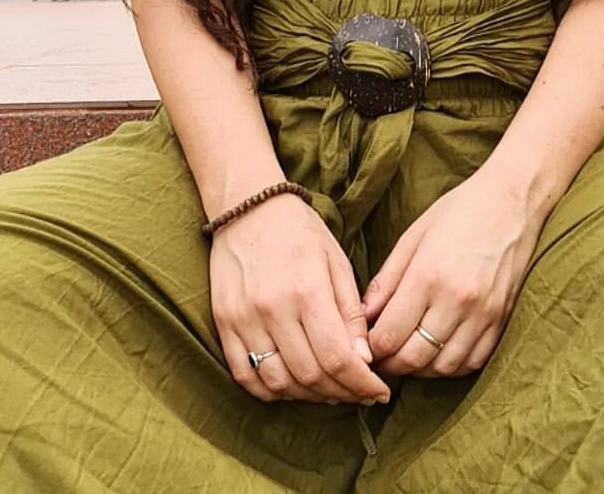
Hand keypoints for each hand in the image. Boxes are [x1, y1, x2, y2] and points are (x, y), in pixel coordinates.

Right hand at [210, 191, 391, 407]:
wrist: (247, 207)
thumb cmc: (299, 231)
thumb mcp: (336, 262)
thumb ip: (350, 313)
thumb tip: (363, 360)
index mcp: (307, 289)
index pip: (337, 358)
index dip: (361, 383)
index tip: (379, 392)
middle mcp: (273, 308)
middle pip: (310, 376)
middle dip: (341, 393)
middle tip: (358, 393)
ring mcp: (244, 319)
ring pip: (278, 383)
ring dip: (308, 397)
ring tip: (329, 391)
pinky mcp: (224, 324)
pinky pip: (245, 376)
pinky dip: (270, 391)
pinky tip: (291, 386)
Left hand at [361, 164, 546, 377]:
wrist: (512, 201)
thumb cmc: (459, 211)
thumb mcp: (414, 236)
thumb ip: (386, 280)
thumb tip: (363, 315)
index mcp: (427, 275)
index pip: (389, 335)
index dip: (371, 349)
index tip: (364, 347)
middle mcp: (456, 300)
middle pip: (413, 358)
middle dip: (391, 365)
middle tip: (382, 359)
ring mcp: (482, 314)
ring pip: (443, 367)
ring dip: (421, 369)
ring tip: (409, 355)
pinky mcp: (501, 320)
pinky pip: (472, 362)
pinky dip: (452, 366)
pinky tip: (440, 352)